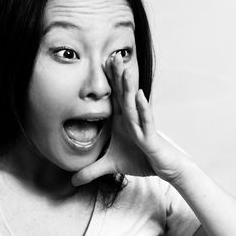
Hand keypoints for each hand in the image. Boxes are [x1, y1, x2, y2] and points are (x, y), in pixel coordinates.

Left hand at [71, 53, 187, 185]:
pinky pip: (146, 120)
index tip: (101, 61)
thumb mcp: (111, 166)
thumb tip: (72, 179)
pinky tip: (139, 95)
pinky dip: (142, 108)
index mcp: (123, 119)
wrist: (164, 168)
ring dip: (128, 86)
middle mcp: (132, 118)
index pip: (114, 96)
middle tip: (111, 55)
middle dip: (117, 75)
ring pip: (133, 103)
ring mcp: (142, 126)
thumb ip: (91, 170)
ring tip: (124, 69)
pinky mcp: (150, 137)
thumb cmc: (140, 160)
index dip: (108, 81)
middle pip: (123, 94)